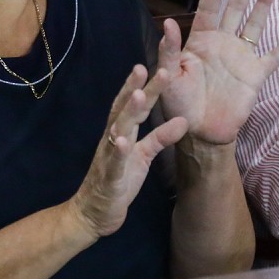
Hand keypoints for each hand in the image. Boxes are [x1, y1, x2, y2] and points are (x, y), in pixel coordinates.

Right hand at [70, 64, 188, 238]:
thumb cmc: (119, 180)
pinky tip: (122, 140)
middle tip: (145, 67)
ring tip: (137, 95)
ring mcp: (109, 157)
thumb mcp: (144, 156)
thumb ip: (161, 137)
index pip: (133, 105)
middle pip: (125, 111)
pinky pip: (114, 163)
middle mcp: (113, 139)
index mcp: (122, 132)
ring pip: (118, 131)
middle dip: (135, 89)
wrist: (94, 214)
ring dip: (127, 113)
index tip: (154, 65)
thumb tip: (184, 119)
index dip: (142, 86)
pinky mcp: (110, 178)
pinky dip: (118, 151)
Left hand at [157, 0, 278, 145]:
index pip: (209, 8)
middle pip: (235, 7)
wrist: (200, 132)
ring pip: (255, 23)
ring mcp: (241, 56)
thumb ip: (169, 51)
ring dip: (264, 3)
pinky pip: (275, 56)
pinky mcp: (255, 74)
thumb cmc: (180, 105)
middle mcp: (222, 43)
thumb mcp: (168, 77)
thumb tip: (167, 23)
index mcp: (200, 40)